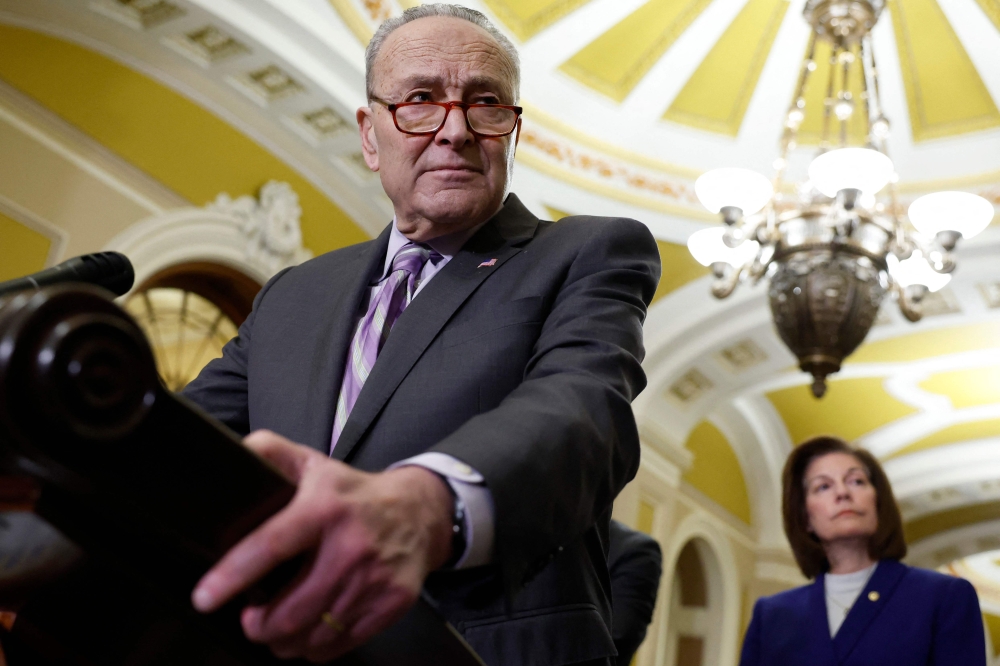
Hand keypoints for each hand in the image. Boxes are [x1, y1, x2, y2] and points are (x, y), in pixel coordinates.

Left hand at [191, 430, 453, 662]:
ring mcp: (374, 579)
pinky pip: (339, 644)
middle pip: (289, 611)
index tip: (204, 598)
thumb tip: (234, 457)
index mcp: (325, 508)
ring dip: (284, 640)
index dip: (233, 575)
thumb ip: (270, 452)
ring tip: (276, 628)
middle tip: (250, 618)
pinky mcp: (391, 603)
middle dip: (257, 625)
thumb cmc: (354, 492)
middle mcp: (351, 546)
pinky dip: (315, 647)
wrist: (419, 512)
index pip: (272, 545)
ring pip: (312, 634)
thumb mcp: (313, 463)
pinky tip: (309, 631)